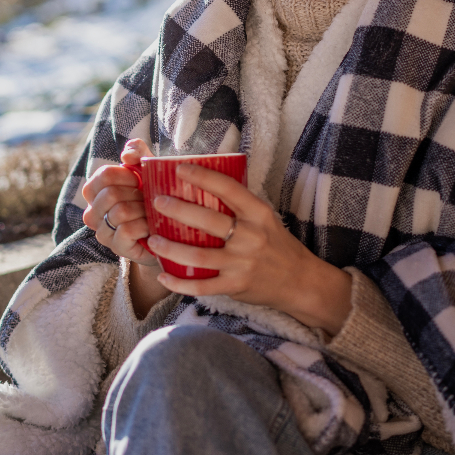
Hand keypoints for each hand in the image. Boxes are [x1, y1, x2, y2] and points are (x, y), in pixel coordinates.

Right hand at [80, 139, 157, 268]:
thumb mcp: (147, 169)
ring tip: (151, 213)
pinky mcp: (116, 247)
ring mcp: (102, 232)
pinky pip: (127, 230)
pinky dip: (144, 225)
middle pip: (111, 194)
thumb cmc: (151, 197)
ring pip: (120, 212)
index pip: (103, 176)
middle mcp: (92, 212)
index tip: (140, 180)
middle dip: (137, 195)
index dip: (126, 175)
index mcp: (95, 191)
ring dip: (143, 210)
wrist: (166, 231)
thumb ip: (137, 153)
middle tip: (148, 200)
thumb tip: (126, 155)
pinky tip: (151, 227)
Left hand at [146, 163, 351, 334]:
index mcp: (258, 214)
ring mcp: (243, 263)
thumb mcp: (266, 219)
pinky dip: (181, 283)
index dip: (203, 176)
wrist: (301, 282)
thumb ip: (241, 206)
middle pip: (209, 221)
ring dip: (172, 249)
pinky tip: (164, 276)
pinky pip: (202, 286)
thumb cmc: (278, 245)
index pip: (229, 188)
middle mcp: (251, 237)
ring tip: (153, 240)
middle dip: (179, 211)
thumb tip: (205, 183)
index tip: (179, 168)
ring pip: (200, 256)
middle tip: (157, 202)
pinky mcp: (236, 285)